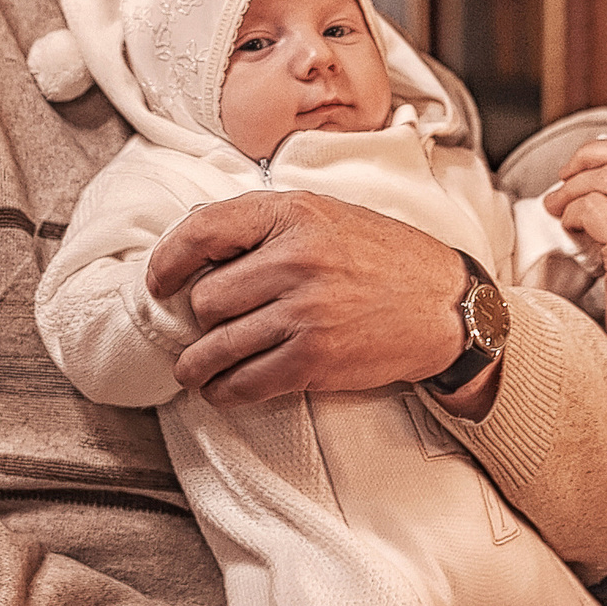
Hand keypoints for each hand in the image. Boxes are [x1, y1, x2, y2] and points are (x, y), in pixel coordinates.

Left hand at [149, 192, 468, 405]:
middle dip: (199, 320)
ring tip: (195, 369)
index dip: (168, 261)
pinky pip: (245, 383)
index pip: (202, 231)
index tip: (160, 283)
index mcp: (294, 214)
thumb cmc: (384, 258)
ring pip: (216, 346)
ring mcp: (304, 312)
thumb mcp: (328, 215)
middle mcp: (295, 259)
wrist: (447, 305)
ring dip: (197, 365)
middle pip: (205, 299)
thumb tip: (199, 252)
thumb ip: (268, 225)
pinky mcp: (315, 359)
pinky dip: (225, 391)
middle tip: (206, 329)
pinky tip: (225, 389)